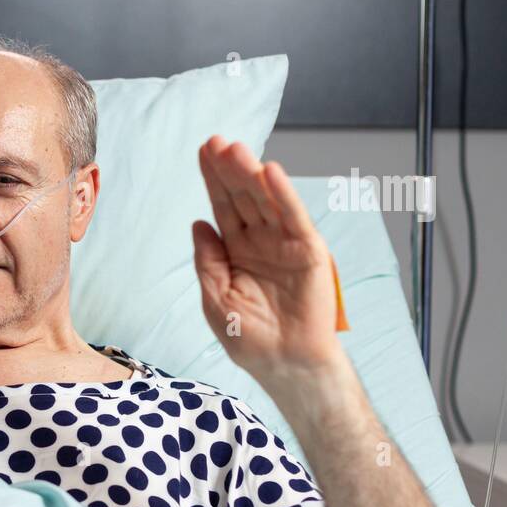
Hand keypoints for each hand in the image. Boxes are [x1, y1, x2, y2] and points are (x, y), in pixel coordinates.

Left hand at [191, 136, 341, 383]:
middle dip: (229, 170)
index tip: (203, 152)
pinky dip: (283, 195)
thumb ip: (208, 260)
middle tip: (215, 143)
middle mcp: (261, 240)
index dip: (213, 180)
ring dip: (252, 174)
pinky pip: (294, 218)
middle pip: (242, 196)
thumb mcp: (216, 297)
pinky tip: (270, 173)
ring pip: (266, 201)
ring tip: (235, 150)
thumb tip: (198, 223)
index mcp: (236, 249)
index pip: (222, 206)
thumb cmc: (249, 336)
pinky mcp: (308, 251)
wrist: (283, 363)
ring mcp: (284, 243)